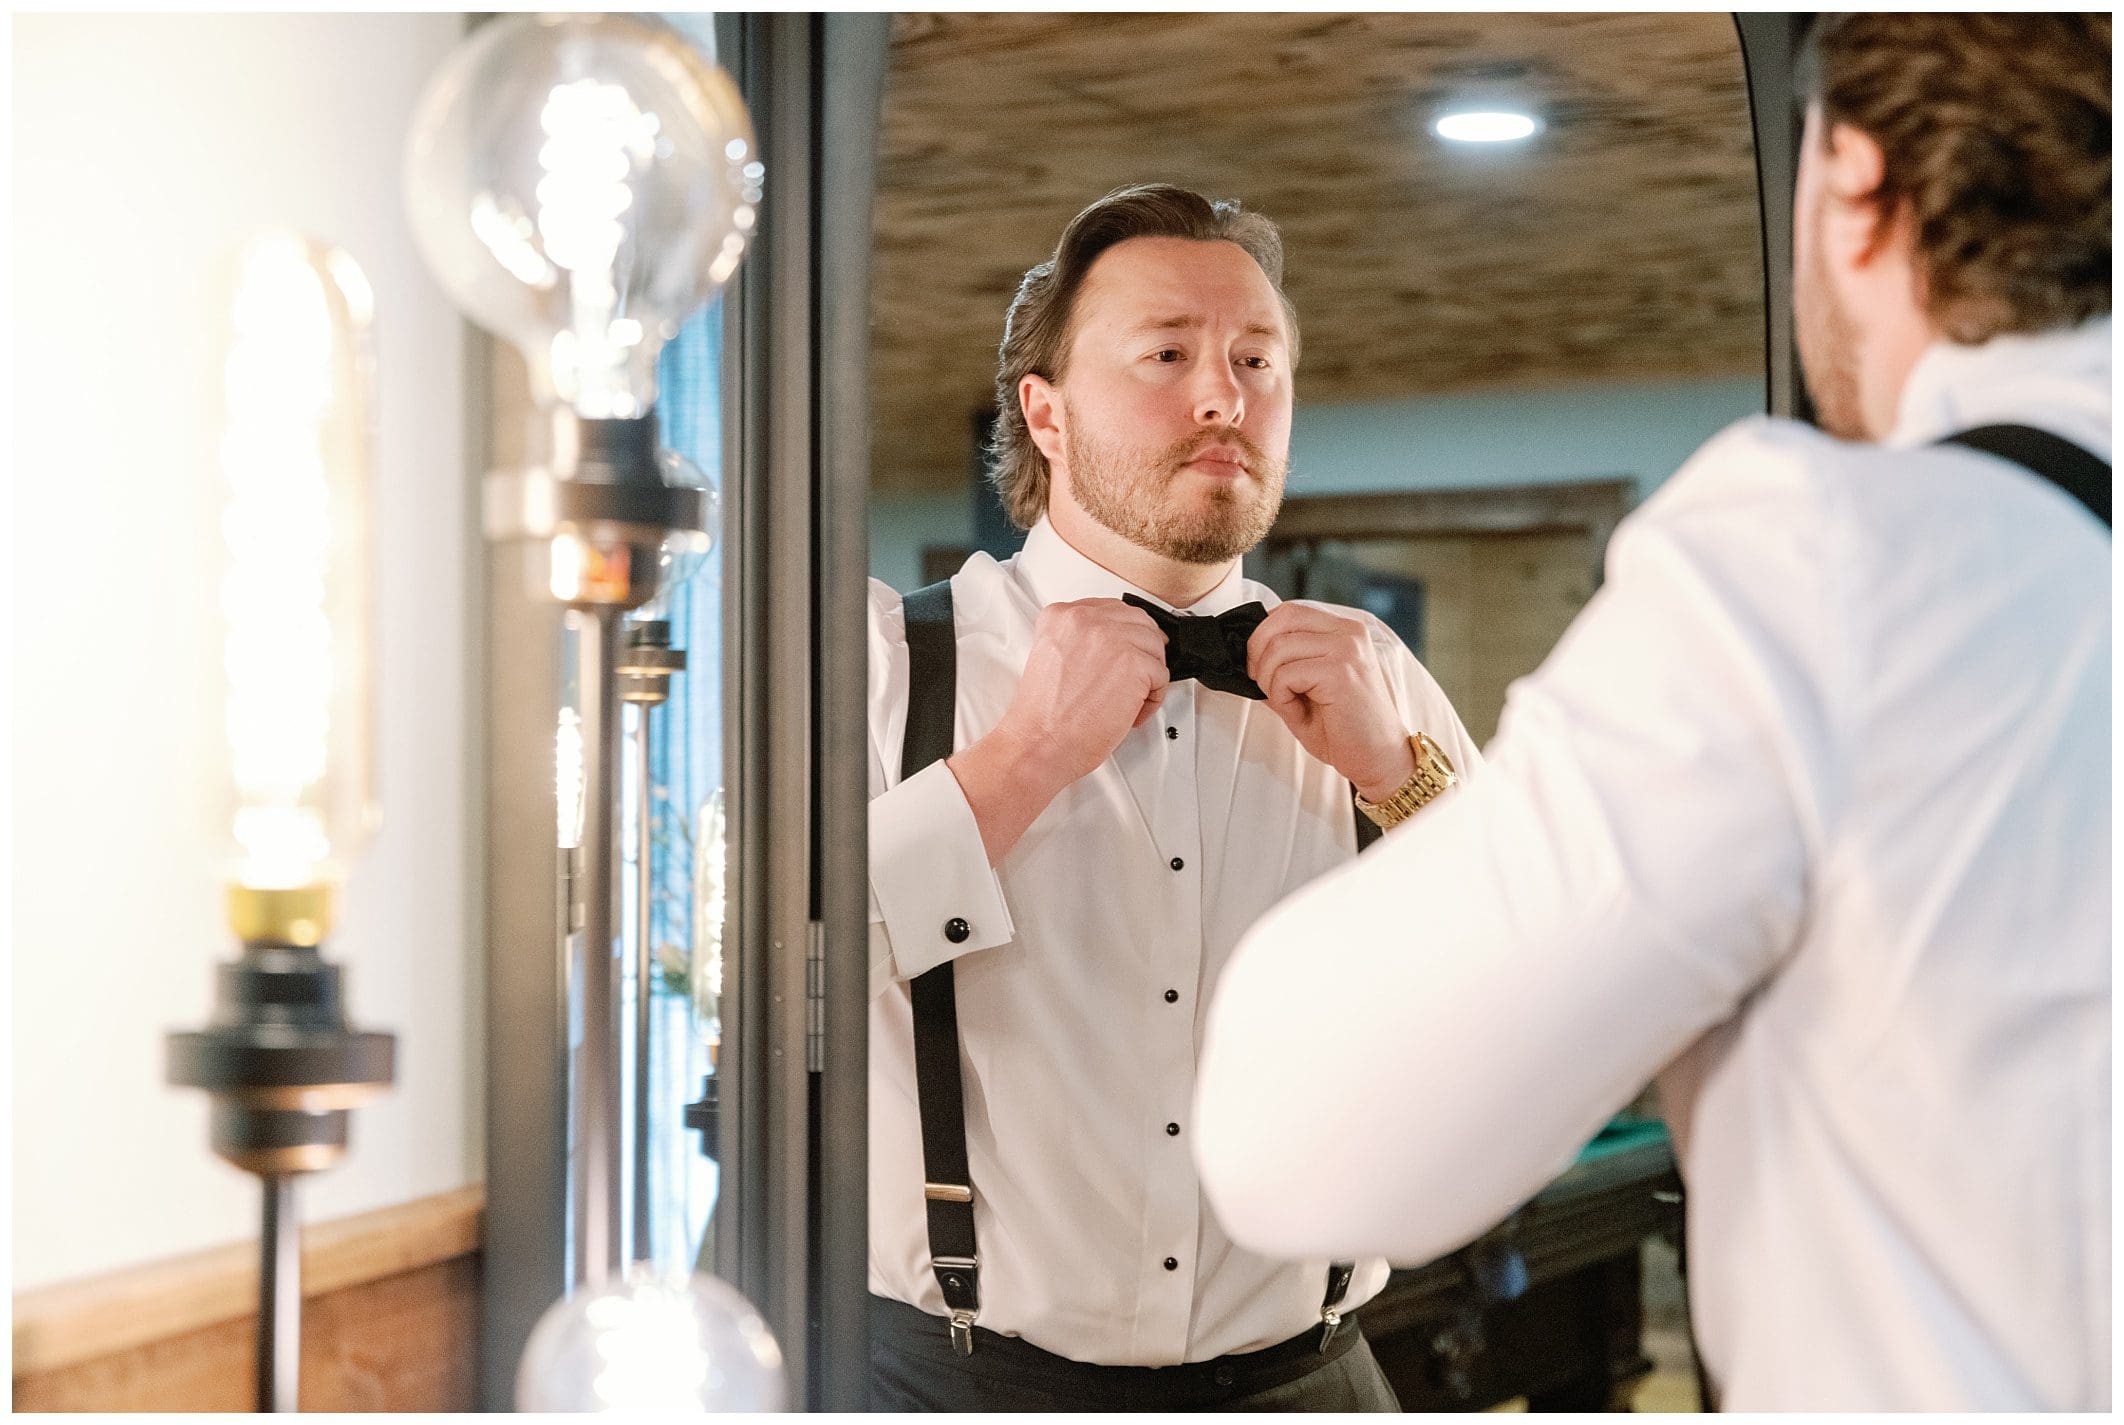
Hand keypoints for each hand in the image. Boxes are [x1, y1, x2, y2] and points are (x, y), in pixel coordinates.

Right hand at [999, 597, 1170, 786]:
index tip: (1123, 655)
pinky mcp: (1133, 662)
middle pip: (1139, 622)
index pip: (1112, 609)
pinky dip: (1153, 698)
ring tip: (1128, 699)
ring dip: (1149, 676)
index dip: (1124, 636)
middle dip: (1142, 651)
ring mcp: (1111, 637)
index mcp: (1062, 615)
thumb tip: (1116, 641)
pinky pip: (1161, 675)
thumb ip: (1080, 639)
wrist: (1040, 743)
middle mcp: (1085, 619)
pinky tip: (1131, 712)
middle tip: (1135, 678)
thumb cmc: (1045, 714)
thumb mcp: (1051, 656)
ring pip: (1155, 647)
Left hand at [1246, 602, 1415, 799]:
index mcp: (1344, 630)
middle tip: (1263, 683)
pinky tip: (1296, 711)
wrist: (1379, 758)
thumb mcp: (1307, 689)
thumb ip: (1282, 667)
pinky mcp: (1340, 672)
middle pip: (1281, 619)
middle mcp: (1348, 632)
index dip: (1263, 635)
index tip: (1260, 665)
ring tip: (1287, 702)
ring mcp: (1346, 649)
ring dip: (1269, 681)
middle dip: (1258, 653)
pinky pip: (1286, 674)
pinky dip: (1280, 697)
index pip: (1289, 611)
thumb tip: (1247, 657)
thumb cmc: (1345, 728)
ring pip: (1278, 648)